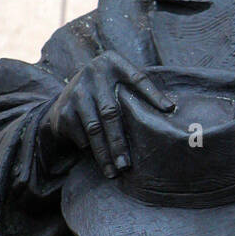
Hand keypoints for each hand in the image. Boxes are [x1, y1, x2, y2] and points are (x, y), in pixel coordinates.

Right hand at [39, 52, 175, 177]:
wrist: (66, 96)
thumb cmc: (105, 92)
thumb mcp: (120, 83)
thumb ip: (138, 91)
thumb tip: (170, 110)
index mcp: (113, 63)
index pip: (137, 78)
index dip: (152, 94)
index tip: (169, 109)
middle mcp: (94, 74)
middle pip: (111, 113)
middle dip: (119, 142)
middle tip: (128, 164)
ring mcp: (77, 91)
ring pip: (94, 129)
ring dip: (105, 153)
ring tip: (114, 171)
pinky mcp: (64, 109)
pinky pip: (81, 135)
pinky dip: (89, 148)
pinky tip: (99, 159)